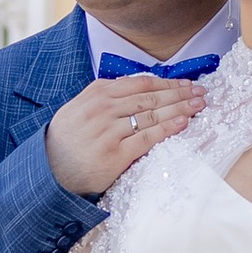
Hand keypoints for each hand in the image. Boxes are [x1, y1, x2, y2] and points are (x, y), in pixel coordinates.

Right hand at [45, 73, 205, 199]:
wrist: (50, 171)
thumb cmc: (67, 139)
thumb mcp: (80, 107)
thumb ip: (105, 95)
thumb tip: (137, 86)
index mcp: (97, 93)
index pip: (141, 83)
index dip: (168, 82)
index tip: (186, 83)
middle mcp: (104, 108)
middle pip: (151, 97)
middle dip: (180, 93)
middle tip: (202, 92)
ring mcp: (109, 131)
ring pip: (152, 115)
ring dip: (180, 108)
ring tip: (199, 105)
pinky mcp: (115, 154)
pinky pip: (147, 138)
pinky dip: (167, 129)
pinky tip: (183, 123)